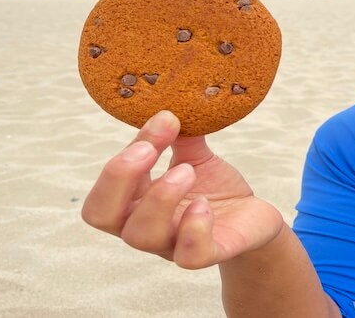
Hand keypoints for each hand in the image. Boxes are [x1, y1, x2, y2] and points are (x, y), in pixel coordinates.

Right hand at [82, 110, 284, 268]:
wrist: (253, 218)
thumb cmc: (213, 188)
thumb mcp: (193, 156)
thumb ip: (178, 134)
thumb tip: (168, 96)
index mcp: (133, 202)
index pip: (106, 185)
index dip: (121, 155)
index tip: (161, 120)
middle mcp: (144, 226)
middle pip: (101, 215)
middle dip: (120, 176)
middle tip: (150, 149)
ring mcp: (173, 245)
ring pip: (141, 235)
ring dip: (160, 196)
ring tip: (187, 171)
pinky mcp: (208, 254)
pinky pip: (189, 257)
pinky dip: (193, 229)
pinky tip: (205, 204)